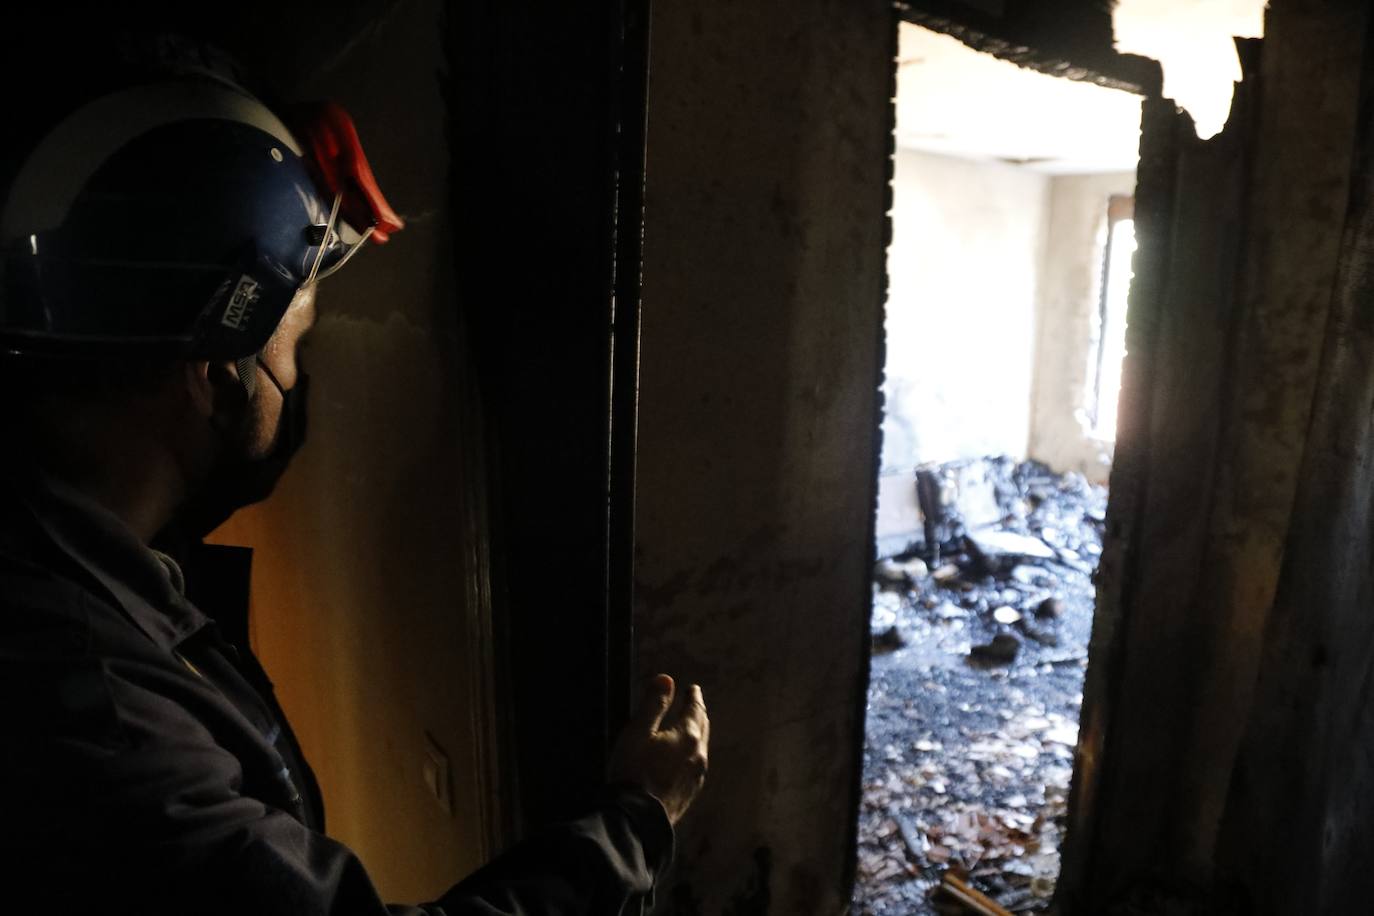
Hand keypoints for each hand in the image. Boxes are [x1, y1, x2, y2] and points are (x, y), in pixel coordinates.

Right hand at [608, 674, 709, 825]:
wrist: (637, 818)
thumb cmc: (633, 771)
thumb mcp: (638, 731)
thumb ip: (654, 705)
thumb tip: (667, 679)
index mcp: (686, 736)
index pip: (694, 709)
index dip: (693, 697)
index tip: (693, 689)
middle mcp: (698, 754)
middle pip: (702, 727)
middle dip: (698, 713)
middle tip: (695, 703)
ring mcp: (696, 776)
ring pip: (701, 747)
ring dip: (698, 733)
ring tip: (692, 727)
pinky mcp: (690, 792)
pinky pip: (697, 765)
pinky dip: (693, 753)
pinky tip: (687, 758)